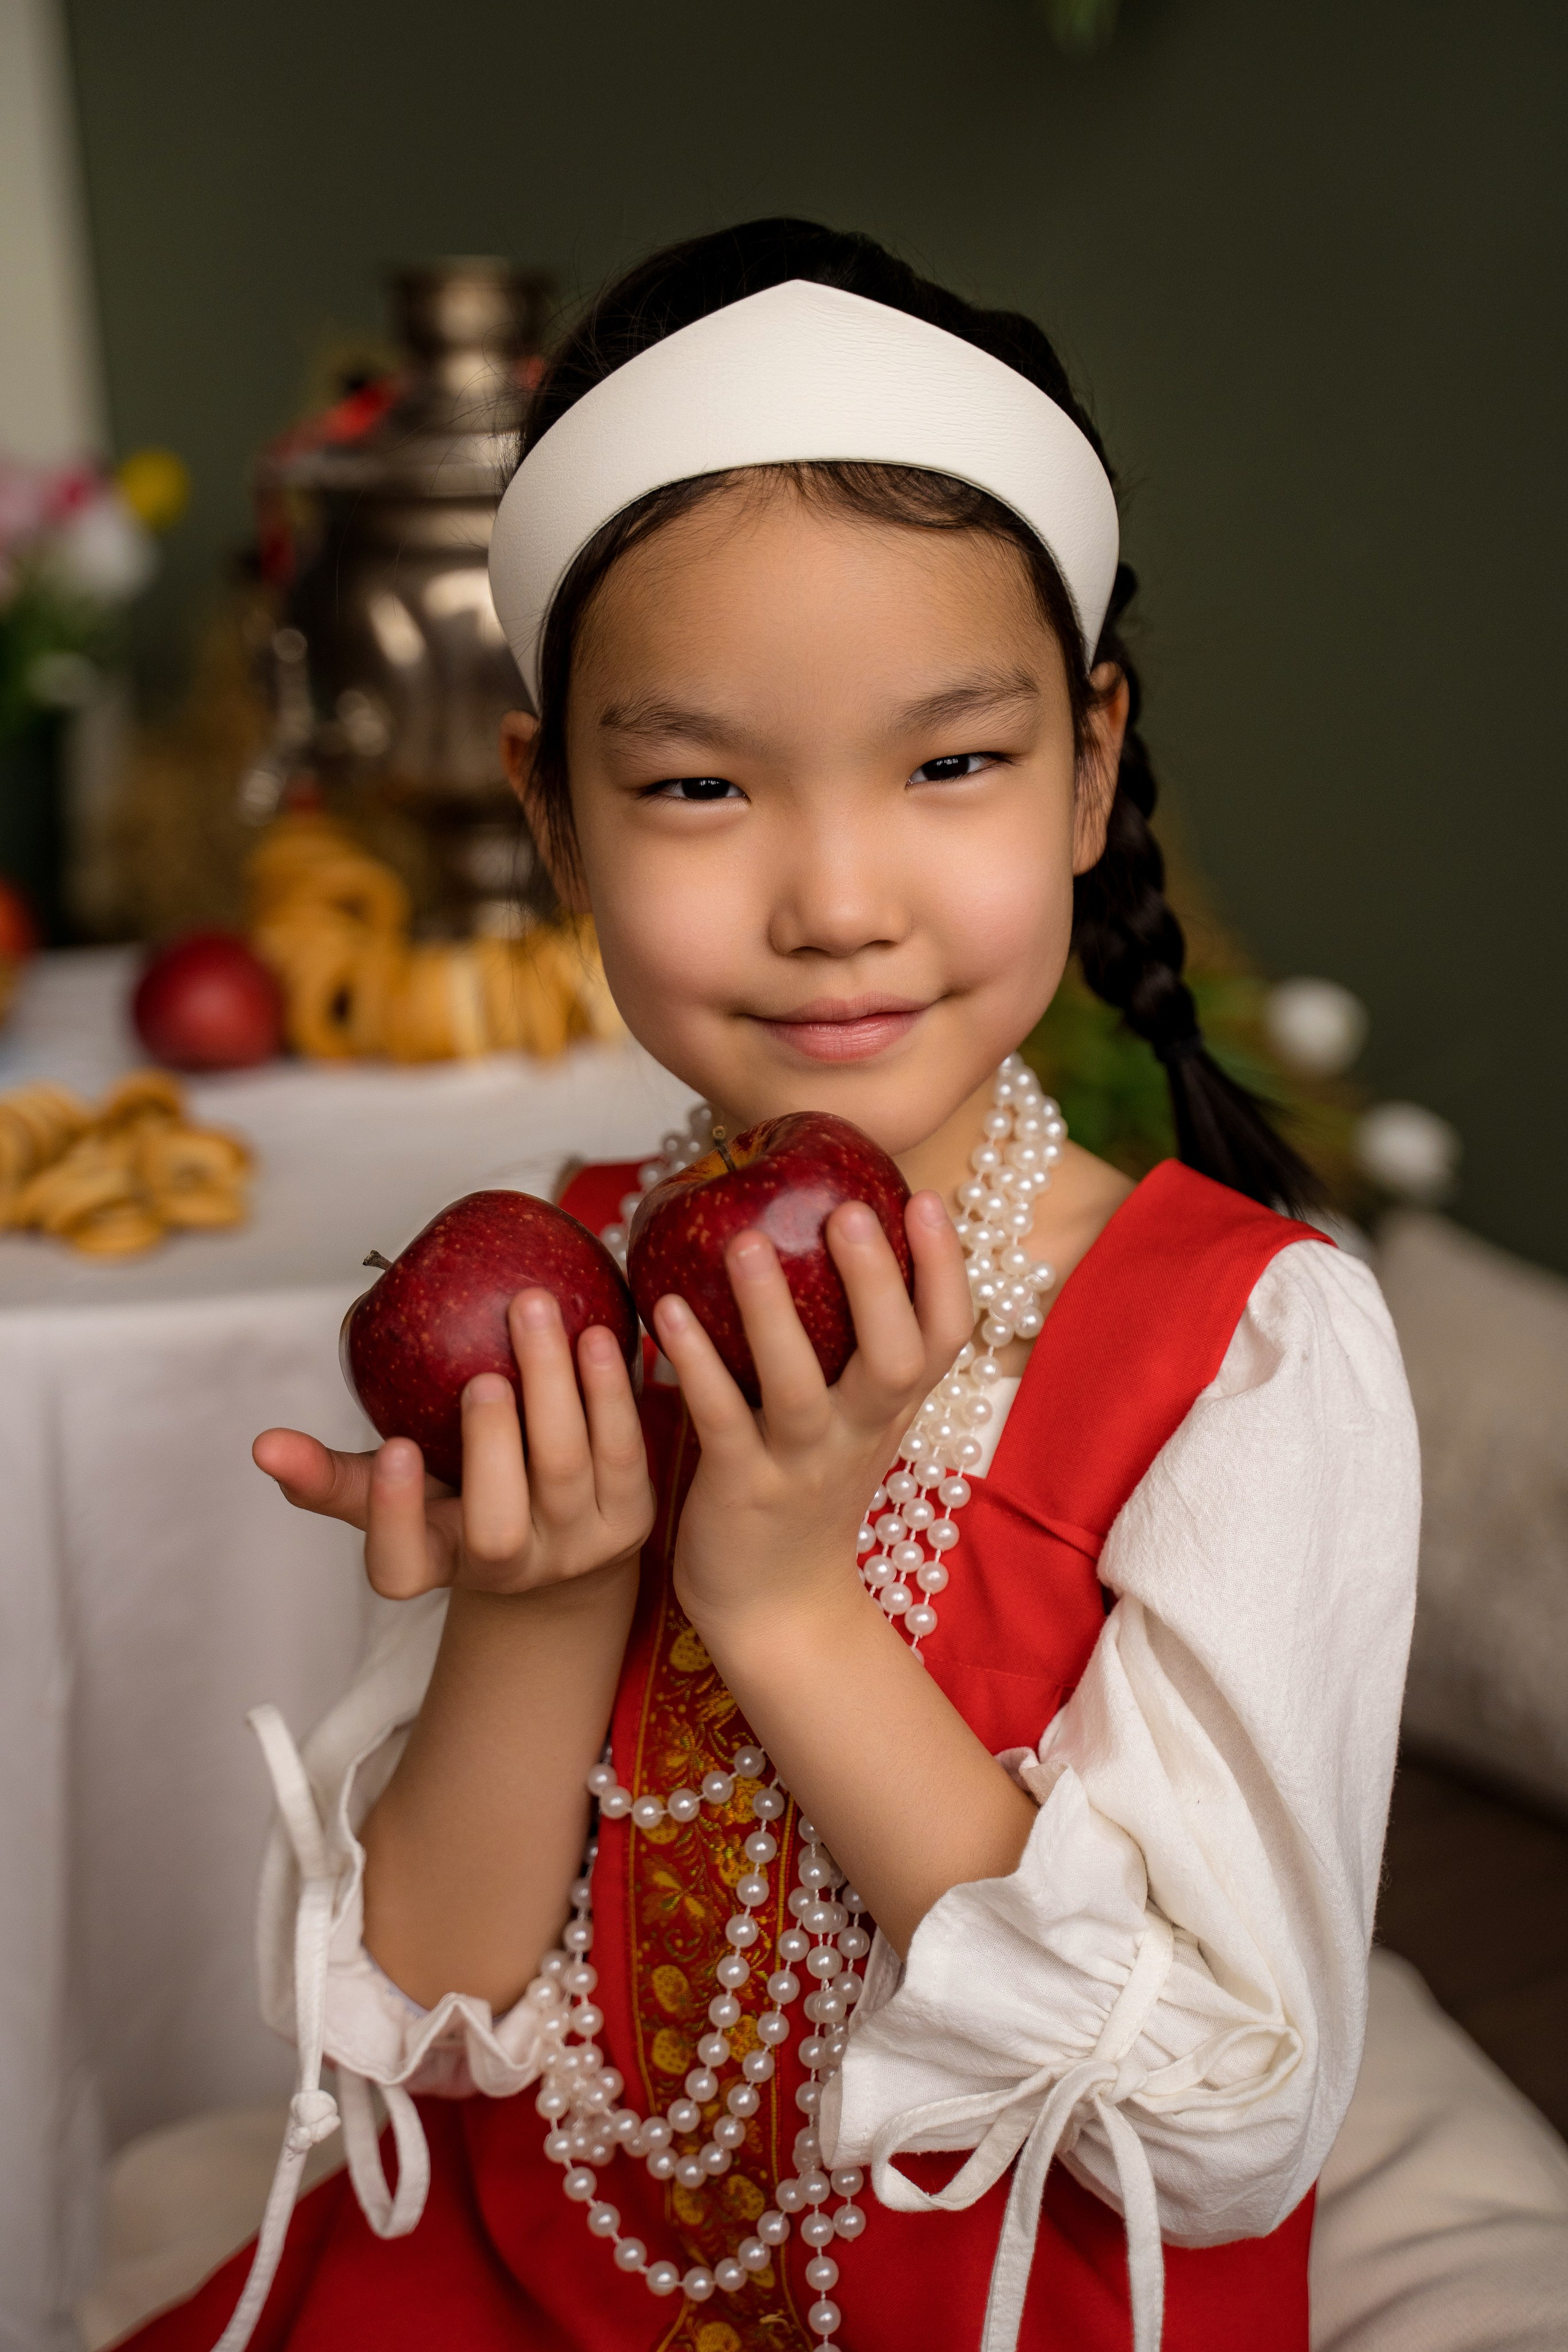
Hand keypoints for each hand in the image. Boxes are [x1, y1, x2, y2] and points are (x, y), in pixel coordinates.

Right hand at [253, 1290, 654, 1599]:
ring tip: (536, 1312)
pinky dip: (611, 1390)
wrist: (560, 1539)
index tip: (395, 1446)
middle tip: (485, 1375)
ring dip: (557, 1390)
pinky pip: (624, 1449)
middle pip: (497, 1526)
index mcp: (436, 1564)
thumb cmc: (457, 1497)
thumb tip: (262, 1445)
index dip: (396, 1513)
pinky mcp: (630, 1520)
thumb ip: (331, 1471)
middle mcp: (508, 1569)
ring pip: (568, 1471)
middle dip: (493, 1448)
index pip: (400, 1563)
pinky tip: (598, 1332)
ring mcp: (574, 1549)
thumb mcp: (391, 1492)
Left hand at [651, 1190, 972, 1643]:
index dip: (944, 1271)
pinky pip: (719, 1420)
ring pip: (799, 1389)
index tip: (924, 1199)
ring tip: (742, 1242)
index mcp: (890, 1409)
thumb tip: (834, 1226)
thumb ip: (851, 1345)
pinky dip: (697, 1364)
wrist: (777, 1610)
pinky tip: (666, 1309)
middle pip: (895, 1361)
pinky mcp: (741, 1491)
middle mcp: (859, 1434)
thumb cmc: (805, 1489)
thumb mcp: (849, 1421)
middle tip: (849, 1211)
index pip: (944, 1338)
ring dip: (772, 1314)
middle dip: (879, 1284)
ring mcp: (801, 1467)